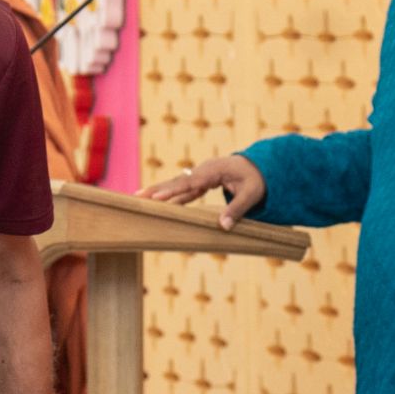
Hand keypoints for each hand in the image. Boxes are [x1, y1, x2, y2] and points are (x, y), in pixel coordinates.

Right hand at [138, 155, 265, 229]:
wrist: (258, 166)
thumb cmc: (255, 179)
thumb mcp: (251, 195)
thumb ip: (237, 210)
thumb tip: (224, 227)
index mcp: (214, 170)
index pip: (190, 182)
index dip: (173, 190)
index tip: (156, 197)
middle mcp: (203, 170)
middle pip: (177, 181)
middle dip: (157, 189)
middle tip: (136, 196)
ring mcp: (200, 175)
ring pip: (177, 184)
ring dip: (159, 192)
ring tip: (139, 199)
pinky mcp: (200, 182)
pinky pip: (183, 190)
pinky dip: (170, 196)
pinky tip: (158, 203)